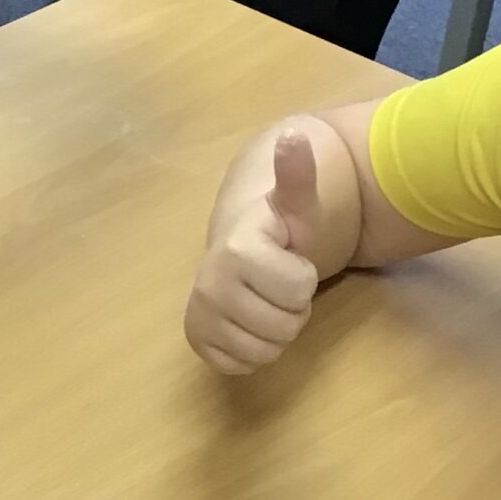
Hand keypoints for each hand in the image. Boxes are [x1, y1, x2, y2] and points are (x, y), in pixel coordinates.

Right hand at [184, 128, 325, 374]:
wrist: (243, 246)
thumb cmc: (279, 228)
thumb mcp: (297, 202)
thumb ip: (298, 174)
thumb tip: (295, 134)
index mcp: (235, 249)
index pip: (297, 287)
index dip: (303, 277)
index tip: (290, 258)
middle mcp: (208, 284)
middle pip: (284, 326)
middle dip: (293, 308)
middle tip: (280, 284)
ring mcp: (199, 315)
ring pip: (265, 351)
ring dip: (277, 332)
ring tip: (267, 301)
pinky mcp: (197, 340)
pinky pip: (241, 365)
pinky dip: (254, 351)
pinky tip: (250, 322)